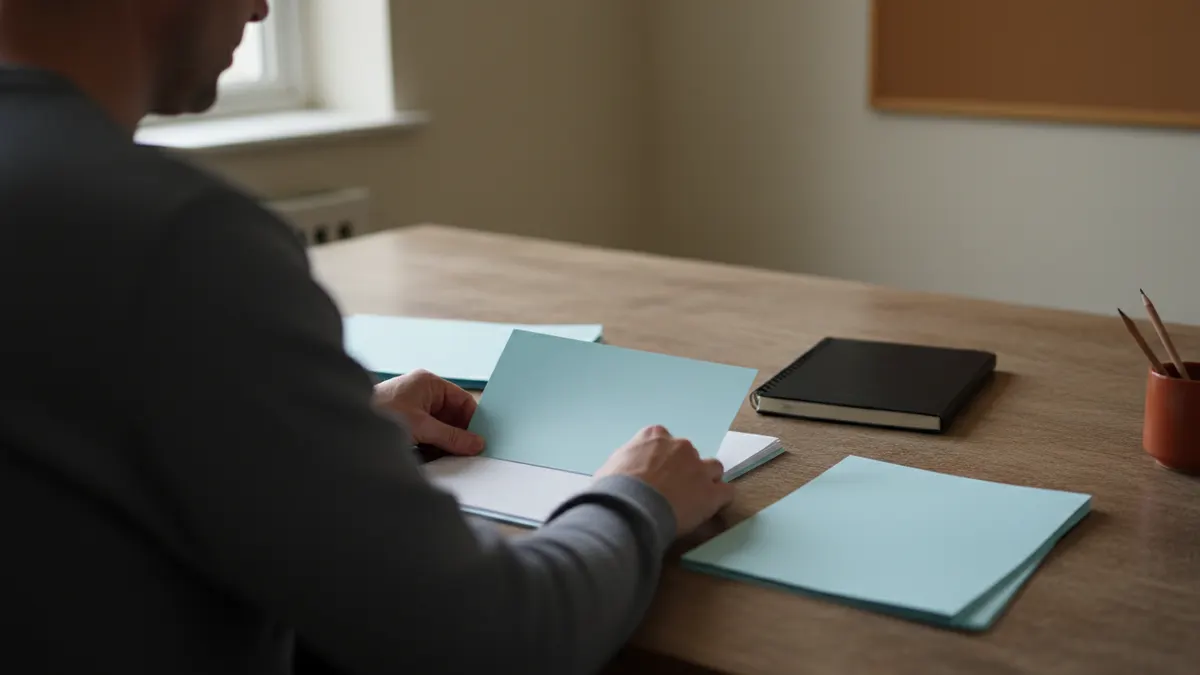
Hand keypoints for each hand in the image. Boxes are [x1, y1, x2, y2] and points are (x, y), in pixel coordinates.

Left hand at [373, 370, 484, 455]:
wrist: (345, 428)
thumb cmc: (381, 414)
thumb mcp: (422, 427)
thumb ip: (451, 437)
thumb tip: (477, 444)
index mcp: (428, 383)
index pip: (462, 400)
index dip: (473, 420)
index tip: (482, 440)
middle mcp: (422, 393)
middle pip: (452, 416)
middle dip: (458, 435)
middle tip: (468, 455)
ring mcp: (412, 408)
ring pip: (440, 428)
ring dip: (444, 444)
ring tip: (449, 459)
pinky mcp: (404, 423)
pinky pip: (427, 435)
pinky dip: (431, 447)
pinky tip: (432, 459)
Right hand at [595, 425, 734, 536]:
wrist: (630, 508)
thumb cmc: (613, 488)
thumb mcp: (610, 467)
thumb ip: (625, 464)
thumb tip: (624, 474)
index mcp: (654, 436)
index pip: (664, 440)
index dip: (661, 459)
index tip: (655, 474)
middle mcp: (680, 446)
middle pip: (689, 454)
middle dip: (684, 469)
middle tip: (671, 490)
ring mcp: (699, 468)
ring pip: (713, 469)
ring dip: (706, 481)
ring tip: (694, 500)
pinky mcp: (712, 493)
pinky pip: (726, 492)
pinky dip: (720, 500)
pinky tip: (710, 511)